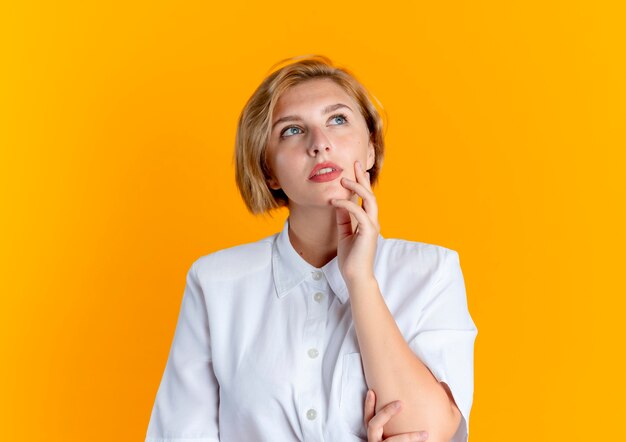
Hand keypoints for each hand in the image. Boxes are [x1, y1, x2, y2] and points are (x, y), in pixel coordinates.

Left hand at [330, 160, 379, 282]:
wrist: (355, 276)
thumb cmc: (351, 258)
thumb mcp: (344, 233)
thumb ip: (344, 219)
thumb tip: (338, 203)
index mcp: (368, 221)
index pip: (366, 198)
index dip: (361, 182)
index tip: (356, 169)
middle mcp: (372, 221)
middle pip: (370, 194)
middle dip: (362, 178)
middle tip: (355, 163)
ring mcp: (372, 226)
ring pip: (369, 200)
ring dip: (356, 188)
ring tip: (343, 180)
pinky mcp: (369, 232)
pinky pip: (358, 212)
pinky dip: (346, 204)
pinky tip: (335, 201)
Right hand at [364, 389, 428, 441]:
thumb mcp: (396, 436)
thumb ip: (399, 424)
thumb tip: (417, 403)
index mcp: (375, 436)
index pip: (369, 419)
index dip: (369, 405)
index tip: (372, 391)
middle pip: (374, 426)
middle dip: (386, 413)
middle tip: (401, 403)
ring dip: (408, 437)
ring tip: (425, 434)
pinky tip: (427, 440)